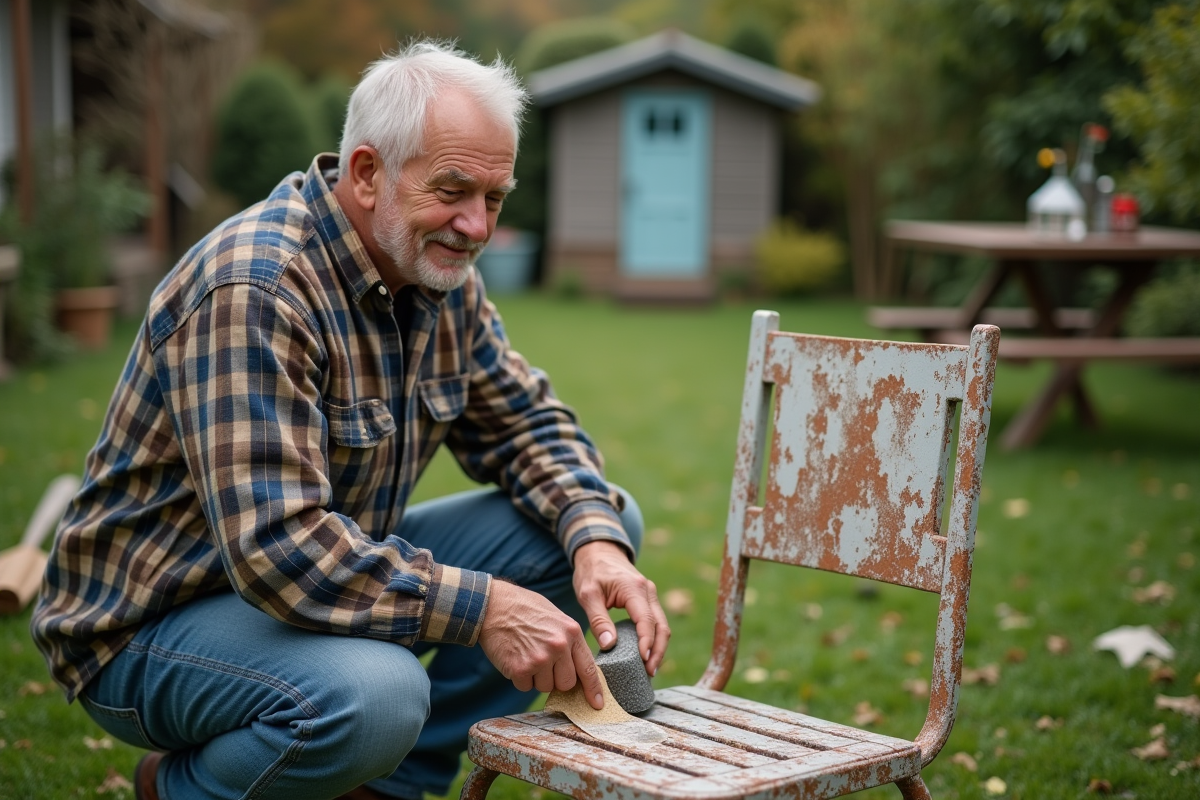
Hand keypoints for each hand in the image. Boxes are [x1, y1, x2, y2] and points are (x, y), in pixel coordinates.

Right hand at [478, 579, 606, 709]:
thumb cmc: (524, 609)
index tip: (597, 704)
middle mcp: (558, 646)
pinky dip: (520, 678)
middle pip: (566, 684)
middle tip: (544, 663)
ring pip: (545, 687)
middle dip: (556, 679)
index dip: (593, 689)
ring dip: (536, 678)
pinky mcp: (520, 669)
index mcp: (571, 632)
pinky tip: (515, 658)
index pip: (588, 668)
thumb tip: (578, 667)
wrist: (492, 605)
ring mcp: (540, 659)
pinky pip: (525, 687)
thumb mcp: (555, 617)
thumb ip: (569, 640)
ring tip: (527, 654)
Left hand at [572, 541, 669, 675]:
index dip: (647, 642)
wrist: (598, 551)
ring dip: (659, 647)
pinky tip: (647, 655)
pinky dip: (654, 639)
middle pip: (661, 626)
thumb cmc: (591, 571)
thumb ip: (599, 619)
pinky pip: (656, 622)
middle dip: (658, 651)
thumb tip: (609, 646)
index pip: (646, 620)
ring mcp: (650, 595)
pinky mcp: (648, 600)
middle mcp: (648, 591)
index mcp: (634, 588)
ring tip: (650, 669)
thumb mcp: (588, 595)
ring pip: (662, 625)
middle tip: (650, 672)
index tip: (643, 661)